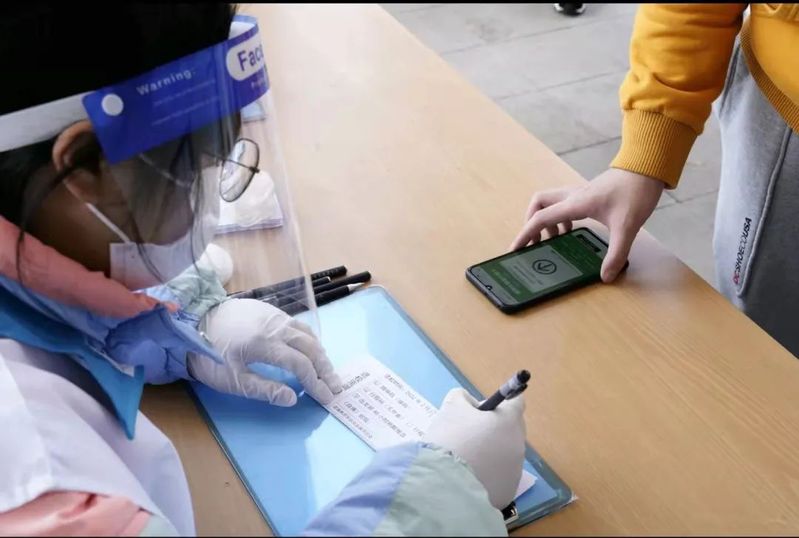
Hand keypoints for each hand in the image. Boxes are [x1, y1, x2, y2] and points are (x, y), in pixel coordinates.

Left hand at [189, 298, 341, 405]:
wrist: (193, 320)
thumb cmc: (210, 356)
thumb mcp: (232, 380)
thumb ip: (264, 389)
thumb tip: (292, 399)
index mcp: (266, 345)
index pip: (302, 365)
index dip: (316, 383)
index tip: (325, 398)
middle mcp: (276, 327)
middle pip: (311, 348)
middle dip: (326, 369)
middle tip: (336, 387)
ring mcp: (275, 316)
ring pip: (308, 335)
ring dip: (321, 354)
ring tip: (328, 371)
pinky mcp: (271, 311)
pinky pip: (299, 325)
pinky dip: (311, 340)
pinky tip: (312, 349)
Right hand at [423, 388, 525, 509]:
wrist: (445, 487)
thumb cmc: (451, 440)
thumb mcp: (451, 408)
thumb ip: (463, 398)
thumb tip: (472, 405)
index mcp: (509, 421)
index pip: (516, 402)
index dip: (499, 403)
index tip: (480, 411)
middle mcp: (518, 445)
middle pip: (511, 430)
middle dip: (494, 429)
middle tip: (468, 435)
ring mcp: (515, 472)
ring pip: (505, 456)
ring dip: (490, 453)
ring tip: (464, 460)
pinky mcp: (508, 494)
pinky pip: (499, 478)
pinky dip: (487, 476)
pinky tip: (468, 478)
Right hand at [511, 168, 664, 281]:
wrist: (647, 168)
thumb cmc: (635, 192)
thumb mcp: (627, 227)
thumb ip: (616, 254)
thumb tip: (606, 276)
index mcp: (575, 204)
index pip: (540, 218)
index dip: (525, 234)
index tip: (515, 249)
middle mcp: (572, 196)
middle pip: (538, 204)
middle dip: (532, 223)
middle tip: (539, 242)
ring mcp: (579, 192)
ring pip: (550, 202)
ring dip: (547, 220)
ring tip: (557, 239)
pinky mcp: (588, 193)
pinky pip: (563, 203)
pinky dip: (561, 217)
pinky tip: (573, 229)